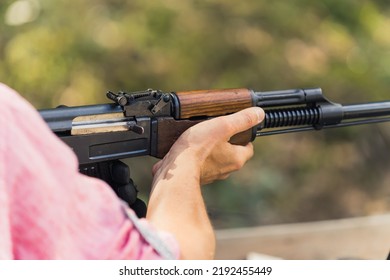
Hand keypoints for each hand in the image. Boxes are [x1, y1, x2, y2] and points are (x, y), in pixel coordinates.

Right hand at [147, 107, 263, 258]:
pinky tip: (189, 151)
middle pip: (232, 155)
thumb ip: (241, 120)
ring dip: (212, 152)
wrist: (176, 171)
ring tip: (202, 139)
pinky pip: (201, 166)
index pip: (248, 148)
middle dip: (227, 144)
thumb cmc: (198, 148)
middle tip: (218, 131)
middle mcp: (226, 170)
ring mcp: (211, 175)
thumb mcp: (223, 126)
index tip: (238, 129)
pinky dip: (198, 159)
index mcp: (236, 159)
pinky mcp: (196, 177)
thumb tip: (259, 114)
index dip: (245, 138)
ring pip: (216, 161)